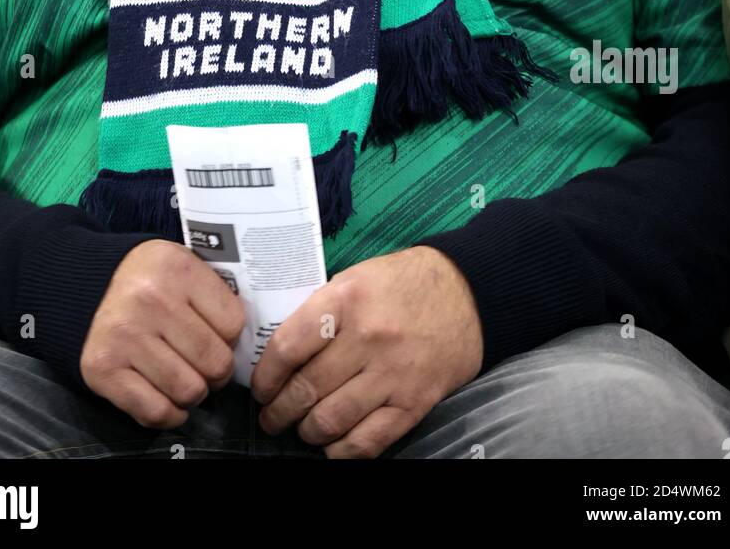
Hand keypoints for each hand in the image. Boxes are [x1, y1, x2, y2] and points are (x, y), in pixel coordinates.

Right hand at [80, 239, 244, 427]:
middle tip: (207, 366)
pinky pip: (155, 411)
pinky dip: (170, 415)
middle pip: (215, 361)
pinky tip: (171, 401)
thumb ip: (210, 292)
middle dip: (217, 372)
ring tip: (187, 379)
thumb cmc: (143, 279)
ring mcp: (124, 337)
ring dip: (194, 393)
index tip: (220, 338)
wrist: (79, 285)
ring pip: (189, 390)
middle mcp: (150, 301)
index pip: (233, 323)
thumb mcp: (179, 265)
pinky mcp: (102, 370)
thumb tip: (246, 339)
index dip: (231, 338)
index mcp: (177, 268)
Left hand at [250, 246, 483, 458]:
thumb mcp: (356, 278)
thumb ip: (322, 312)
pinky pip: (369, 440)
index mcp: (346, 299)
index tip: (261, 388)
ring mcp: (393, 373)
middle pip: (306, 389)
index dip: (266, 376)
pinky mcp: (415, 402)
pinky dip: (342, 451)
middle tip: (272, 417)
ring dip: (307, 432)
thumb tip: (283, 352)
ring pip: (331, 420)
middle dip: (280, 412)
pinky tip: (332, 446)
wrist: (468, 291)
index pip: (288, 346)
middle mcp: (368, 337)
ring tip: (302, 429)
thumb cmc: (403, 282)